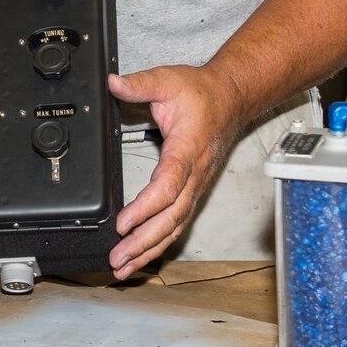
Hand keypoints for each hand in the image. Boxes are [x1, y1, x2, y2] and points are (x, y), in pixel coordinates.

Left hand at [107, 64, 246, 279]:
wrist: (232, 98)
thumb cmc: (202, 93)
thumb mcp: (168, 79)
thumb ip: (140, 83)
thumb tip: (114, 83)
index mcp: (187, 149)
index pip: (168, 186)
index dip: (145, 208)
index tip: (123, 223)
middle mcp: (195, 174)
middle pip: (171, 217)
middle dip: (143, 241)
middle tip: (117, 258)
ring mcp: (197, 186)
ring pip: (175, 226)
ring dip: (149, 249)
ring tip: (123, 267)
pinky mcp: (194, 191)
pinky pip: (177, 222)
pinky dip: (159, 242)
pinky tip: (142, 255)